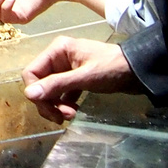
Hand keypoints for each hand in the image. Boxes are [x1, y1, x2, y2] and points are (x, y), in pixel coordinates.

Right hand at [22, 37, 138, 122]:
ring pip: (50, 91)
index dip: (35, 92)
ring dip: (56, 106)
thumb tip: (29, 95)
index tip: (48, 109)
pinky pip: (61, 95)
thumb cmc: (112, 69)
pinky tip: (74, 111)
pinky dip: (64, 105)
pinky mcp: (75, 79)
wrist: (138, 70)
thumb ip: (56, 85)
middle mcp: (59, 57)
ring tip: (71, 116)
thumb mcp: (84, 77)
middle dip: (48, 103)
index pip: (31, 72)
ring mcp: (67, 69)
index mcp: (57, 50)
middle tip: (61, 118)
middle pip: (39, 84)